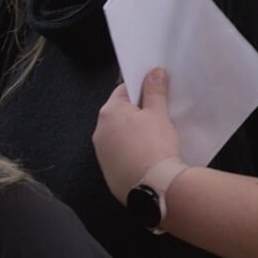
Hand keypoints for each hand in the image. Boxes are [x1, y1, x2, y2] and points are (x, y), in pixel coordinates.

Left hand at [93, 68, 182, 201]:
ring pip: (118, 136)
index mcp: (108, 112)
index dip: (140, 90)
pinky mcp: (108, 171)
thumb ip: (155, 91)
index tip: (154, 93)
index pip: (122, 92)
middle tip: (158, 116)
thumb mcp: (158, 113)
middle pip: (119, 115)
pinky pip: (120, 155)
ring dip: (132, 134)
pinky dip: (131, 153)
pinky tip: (147, 157)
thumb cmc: (156, 144)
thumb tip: (154, 72)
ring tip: (155, 138)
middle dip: (136, 113)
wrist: (154, 185)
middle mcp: (99, 131)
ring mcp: (101, 153)